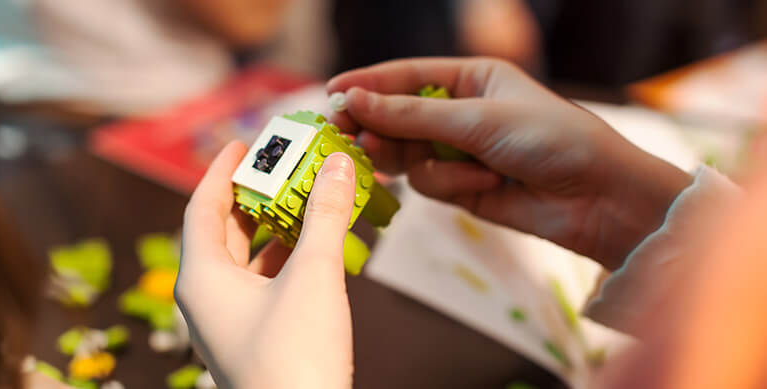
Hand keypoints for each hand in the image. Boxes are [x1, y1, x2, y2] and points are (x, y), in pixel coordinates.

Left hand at [176, 141, 355, 388]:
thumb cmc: (295, 356)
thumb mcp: (313, 276)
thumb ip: (324, 216)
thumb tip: (337, 165)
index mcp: (202, 278)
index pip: (202, 207)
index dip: (221, 171)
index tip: (242, 143)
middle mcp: (207, 298)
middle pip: (223, 230)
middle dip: (253, 196)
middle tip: (280, 166)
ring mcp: (229, 321)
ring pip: (244, 259)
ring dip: (272, 227)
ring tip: (302, 198)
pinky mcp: (253, 337)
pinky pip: (261, 283)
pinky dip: (284, 259)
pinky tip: (311, 246)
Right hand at [327, 58, 691, 268]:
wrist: (598, 198)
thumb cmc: (550, 139)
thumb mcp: (478, 119)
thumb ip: (412, 116)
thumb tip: (354, 100)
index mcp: (470, 79)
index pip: (405, 77)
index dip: (366, 84)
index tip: (330, 93)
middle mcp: (460, 113)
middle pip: (397, 117)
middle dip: (376, 126)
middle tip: (344, 135)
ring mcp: (459, 152)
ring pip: (407, 153)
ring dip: (405, 157)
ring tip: (391, 160)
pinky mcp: (462, 187)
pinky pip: (430, 184)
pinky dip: (449, 185)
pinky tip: (481, 182)